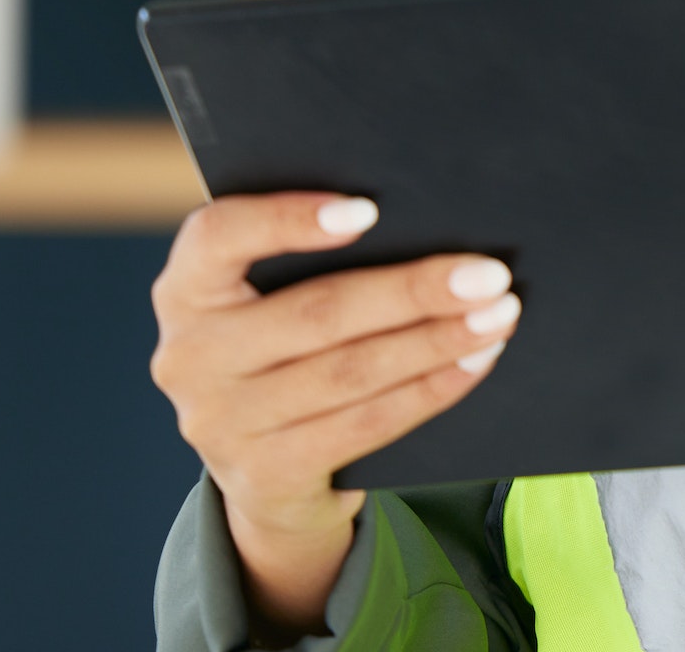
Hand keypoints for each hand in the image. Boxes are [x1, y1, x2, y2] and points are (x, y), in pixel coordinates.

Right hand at [150, 193, 520, 634]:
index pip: (217, 235)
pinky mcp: (264, 476)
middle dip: (415, 289)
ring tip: (498, 315)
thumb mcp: (272, 298)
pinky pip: (365, 423)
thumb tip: (427, 219)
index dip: (288, 218)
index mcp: (186, 291)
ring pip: (350, 371)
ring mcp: (220, 424)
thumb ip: (314, 259)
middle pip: (317, 311)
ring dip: (436, 340)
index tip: (370, 208)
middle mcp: (188, 357)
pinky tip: (475, 362)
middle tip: (489, 272)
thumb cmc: (288, 345)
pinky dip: (430, 389)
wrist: (265, 472)